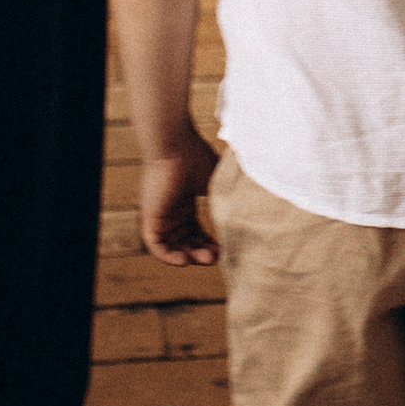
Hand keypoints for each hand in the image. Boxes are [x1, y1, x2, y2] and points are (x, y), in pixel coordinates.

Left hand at [140, 129, 220, 267]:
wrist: (175, 144)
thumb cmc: (196, 155)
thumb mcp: (217, 182)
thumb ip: (229, 197)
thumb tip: (254, 207)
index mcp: (185, 202)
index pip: (196, 231)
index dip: (210, 242)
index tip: (227, 247)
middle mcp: (172, 211)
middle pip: (186, 241)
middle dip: (203, 252)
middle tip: (219, 255)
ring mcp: (160, 215)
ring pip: (172, 246)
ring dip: (190, 256)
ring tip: (208, 259)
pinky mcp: (150, 218)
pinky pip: (156, 246)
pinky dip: (169, 257)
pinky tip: (186, 260)